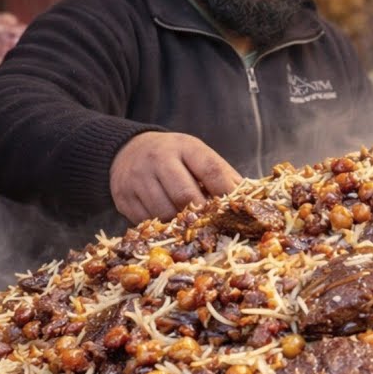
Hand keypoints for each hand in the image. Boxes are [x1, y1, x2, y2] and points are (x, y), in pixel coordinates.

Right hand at [110, 131, 241, 223]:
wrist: (128, 150)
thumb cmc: (174, 157)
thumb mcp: (197, 154)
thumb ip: (221, 174)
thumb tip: (249, 198)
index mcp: (184, 146)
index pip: (210, 169)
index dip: (225, 192)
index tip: (234, 208)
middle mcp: (158, 159)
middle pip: (185, 195)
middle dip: (203, 213)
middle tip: (213, 225)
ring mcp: (137, 178)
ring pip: (165, 212)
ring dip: (182, 224)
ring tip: (192, 226)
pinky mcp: (123, 197)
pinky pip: (147, 221)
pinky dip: (162, 227)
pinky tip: (171, 226)